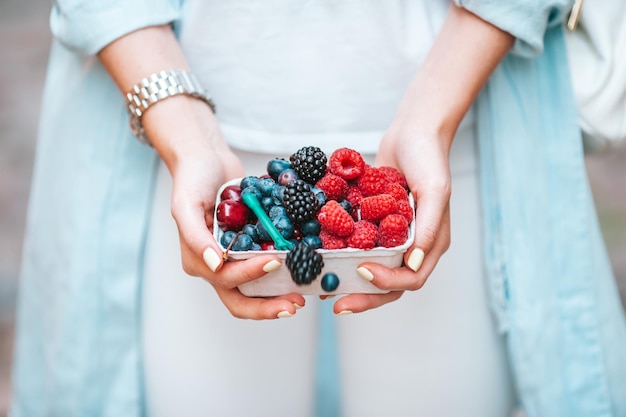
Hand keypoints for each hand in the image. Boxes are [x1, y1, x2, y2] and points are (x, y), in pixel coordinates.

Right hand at [146, 98, 304, 318]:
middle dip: (268, 306)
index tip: (275, 261)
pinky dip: (284, 273)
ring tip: (303, 294)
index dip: (251, 275)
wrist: (208, 158)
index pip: (226, 279)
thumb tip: (216, 264)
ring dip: (278, 296)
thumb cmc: (192, 179)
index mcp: (199, 261)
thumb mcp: (185, 204)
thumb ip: (196, 237)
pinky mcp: (251, 247)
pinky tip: (305, 270)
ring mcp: (235, 259)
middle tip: (296, 303)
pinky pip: (267, 266)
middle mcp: (217, 266)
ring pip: (256, 290)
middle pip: (241, 299)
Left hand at [332, 121, 451, 314]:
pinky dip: (340, 254)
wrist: (413, 131)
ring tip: (323, 288)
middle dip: (363, 296)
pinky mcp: (373, 223)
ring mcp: (391, 236)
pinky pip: (357, 245)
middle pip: (388, 283)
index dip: (386, 283)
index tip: (361, 273)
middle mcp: (411, 246)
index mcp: (430, 244)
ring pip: (370, 268)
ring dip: (349, 281)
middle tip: (336, 303)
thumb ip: (429, 228)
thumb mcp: (434, 190)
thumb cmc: (429, 157)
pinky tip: (319, 257)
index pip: (410, 278)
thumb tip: (412, 264)